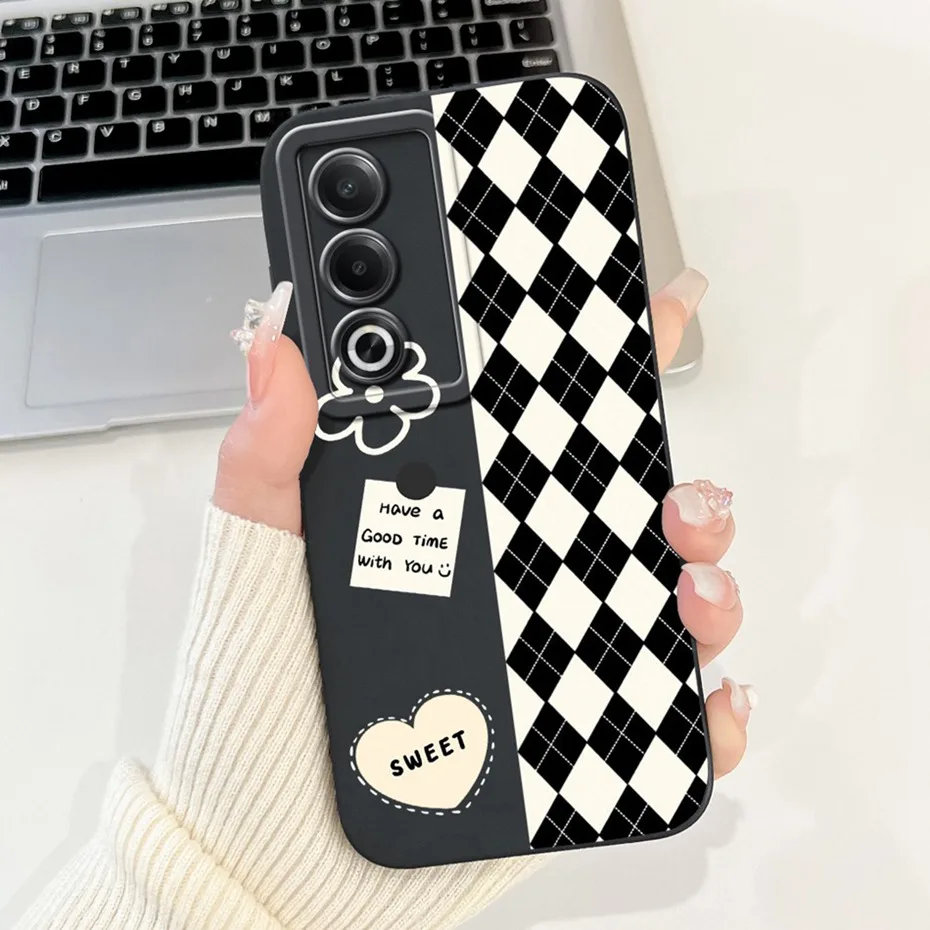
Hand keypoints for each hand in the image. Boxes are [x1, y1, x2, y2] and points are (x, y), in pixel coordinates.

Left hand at [217, 269, 752, 777]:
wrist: (279, 845)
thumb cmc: (261, 703)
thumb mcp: (258, 560)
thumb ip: (268, 453)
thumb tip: (273, 342)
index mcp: (453, 522)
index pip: (541, 434)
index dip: (606, 370)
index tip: (656, 314)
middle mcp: (511, 581)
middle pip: (628, 514)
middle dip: (682, 491)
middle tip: (680, 500)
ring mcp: (549, 657)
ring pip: (665, 603)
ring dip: (708, 585)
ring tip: (690, 593)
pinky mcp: (573, 736)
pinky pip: (666, 719)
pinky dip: (706, 708)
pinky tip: (703, 692)